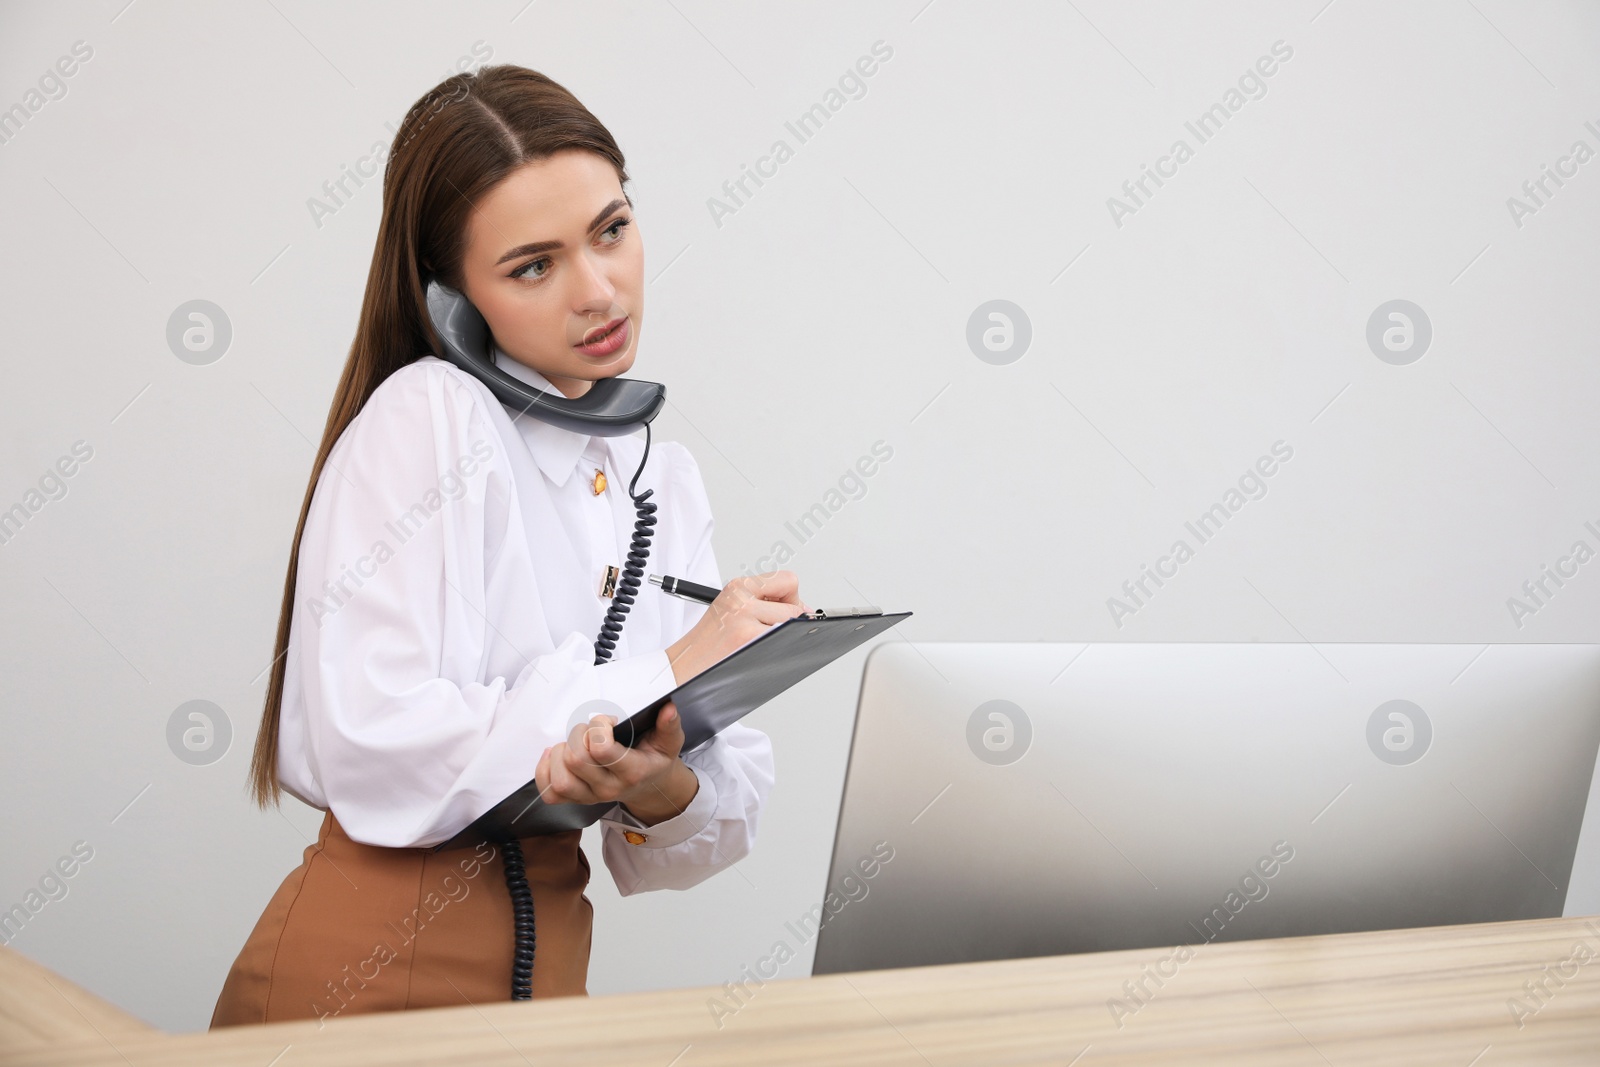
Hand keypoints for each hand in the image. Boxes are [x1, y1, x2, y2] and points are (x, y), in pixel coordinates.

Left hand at [535, 701, 699, 824]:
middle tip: (591, 731)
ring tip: (575, 744)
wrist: (649, 786)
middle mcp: (608, 788)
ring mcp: (590, 797)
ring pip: (560, 778)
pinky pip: (549, 792)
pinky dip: (546, 771)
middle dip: (578, 735)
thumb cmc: (653, 760)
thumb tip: (668, 709)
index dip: (597, 727)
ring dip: (560, 753)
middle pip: (575, 760)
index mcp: (631, 772)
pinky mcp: (575, 800)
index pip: (600, 749)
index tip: (608, 722)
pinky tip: (557, 756)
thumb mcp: (669, 742)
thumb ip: (669, 726)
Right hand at [665, 570, 807, 683]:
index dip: (792, 599)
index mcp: (739, 586)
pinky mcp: (747, 635)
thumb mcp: (732, 609)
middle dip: (791, 621)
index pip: (788, 580)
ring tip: (758, 644)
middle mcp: (741, 596)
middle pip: (795, 604)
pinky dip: (779, 649)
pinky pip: (783, 639)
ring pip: (791, 622)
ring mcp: (744, 615)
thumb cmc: (709, 643)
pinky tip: (759, 653)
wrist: (682, 666)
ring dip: (783, 637)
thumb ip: (764, 602)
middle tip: (769, 633)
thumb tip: (805, 610)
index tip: (785, 612)